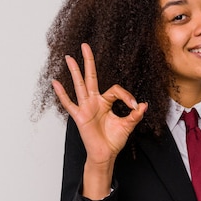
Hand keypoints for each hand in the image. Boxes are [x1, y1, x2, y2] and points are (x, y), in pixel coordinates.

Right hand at [52, 43, 147, 198]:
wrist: (106, 154)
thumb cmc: (114, 140)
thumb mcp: (128, 125)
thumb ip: (135, 115)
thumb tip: (144, 105)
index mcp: (106, 102)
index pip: (115, 89)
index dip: (126, 95)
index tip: (135, 106)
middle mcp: (94, 102)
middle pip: (91, 77)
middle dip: (89, 61)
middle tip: (85, 45)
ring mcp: (86, 108)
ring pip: (79, 85)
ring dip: (75, 71)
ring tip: (69, 57)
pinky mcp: (79, 117)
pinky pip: (69, 104)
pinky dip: (62, 94)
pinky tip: (56, 83)